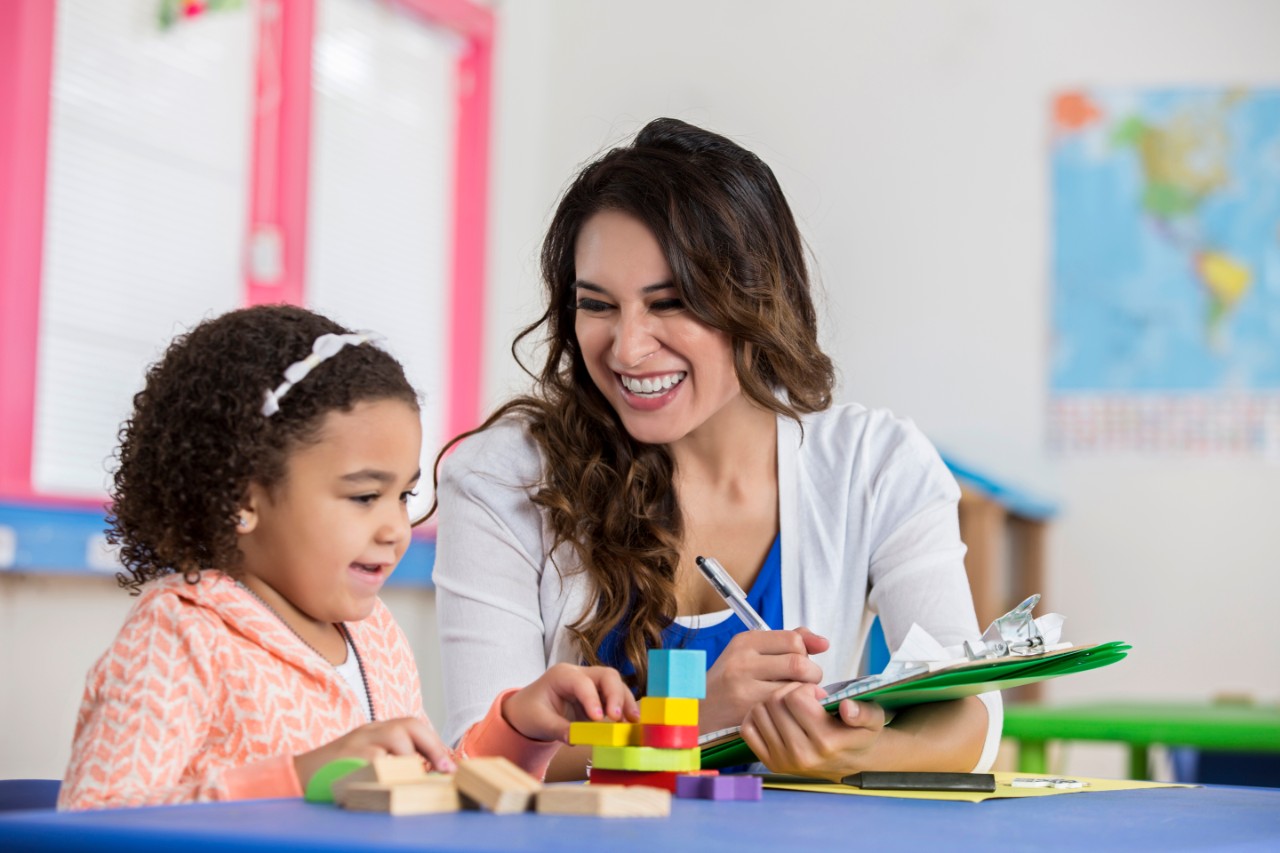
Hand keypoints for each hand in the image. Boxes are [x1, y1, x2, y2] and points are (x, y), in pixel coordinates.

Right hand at [293, 717, 455, 788]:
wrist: (299, 775)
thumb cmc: (340, 771)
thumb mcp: (368, 758)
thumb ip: (395, 760)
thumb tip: (431, 772)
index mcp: (377, 729)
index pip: (413, 725)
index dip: (436, 744)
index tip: (450, 765)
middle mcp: (369, 730)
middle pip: (409, 726)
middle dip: (433, 747)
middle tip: (445, 770)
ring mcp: (357, 741)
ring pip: (396, 739)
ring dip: (412, 759)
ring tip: (417, 778)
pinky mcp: (346, 757)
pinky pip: (376, 759)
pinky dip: (389, 770)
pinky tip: (393, 783)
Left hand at [502, 662, 639, 742]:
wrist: (529, 710)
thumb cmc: (531, 712)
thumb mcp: (539, 722)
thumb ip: (558, 729)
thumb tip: (575, 739)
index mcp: (562, 675)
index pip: (582, 683)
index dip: (592, 699)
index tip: (598, 718)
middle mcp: (581, 675)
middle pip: (606, 676)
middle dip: (616, 695)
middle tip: (618, 718)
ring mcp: (592, 684)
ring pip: (616, 685)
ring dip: (625, 702)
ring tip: (632, 721)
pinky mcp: (599, 697)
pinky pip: (616, 698)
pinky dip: (624, 709)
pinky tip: (630, 723)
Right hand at [701, 627, 828, 732]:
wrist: (700, 709)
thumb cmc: (732, 680)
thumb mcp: (752, 653)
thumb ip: (787, 642)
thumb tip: (823, 643)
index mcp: (745, 641)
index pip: (793, 639)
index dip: (805, 652)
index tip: (802, 661)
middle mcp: (743, 661)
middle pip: (798, 663)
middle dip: (812, 675)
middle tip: (806, 683)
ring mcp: (743, 687)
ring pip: (795, 687)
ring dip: (804, 693)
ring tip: (796, 696)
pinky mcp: (748, 711)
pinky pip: (785, 708)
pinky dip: (793, 709)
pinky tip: (787, 710)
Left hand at [740, 682, 886, 780]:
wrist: (850, 762)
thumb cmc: (858, 733)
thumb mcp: (873, 719)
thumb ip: (864, 712)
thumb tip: (847, 707)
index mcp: (826, 742)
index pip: (796, 698)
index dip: (805, 688)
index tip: (817, 693)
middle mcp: (802, 755)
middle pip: (774, 702)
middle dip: (788, 691)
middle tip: (803, 697)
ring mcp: (783, 761)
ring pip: (759, 711)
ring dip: (773, 701)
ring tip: (791, 707)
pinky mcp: (769, 762)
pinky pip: (747, 728)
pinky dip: (757, 716)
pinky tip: (776, 715)